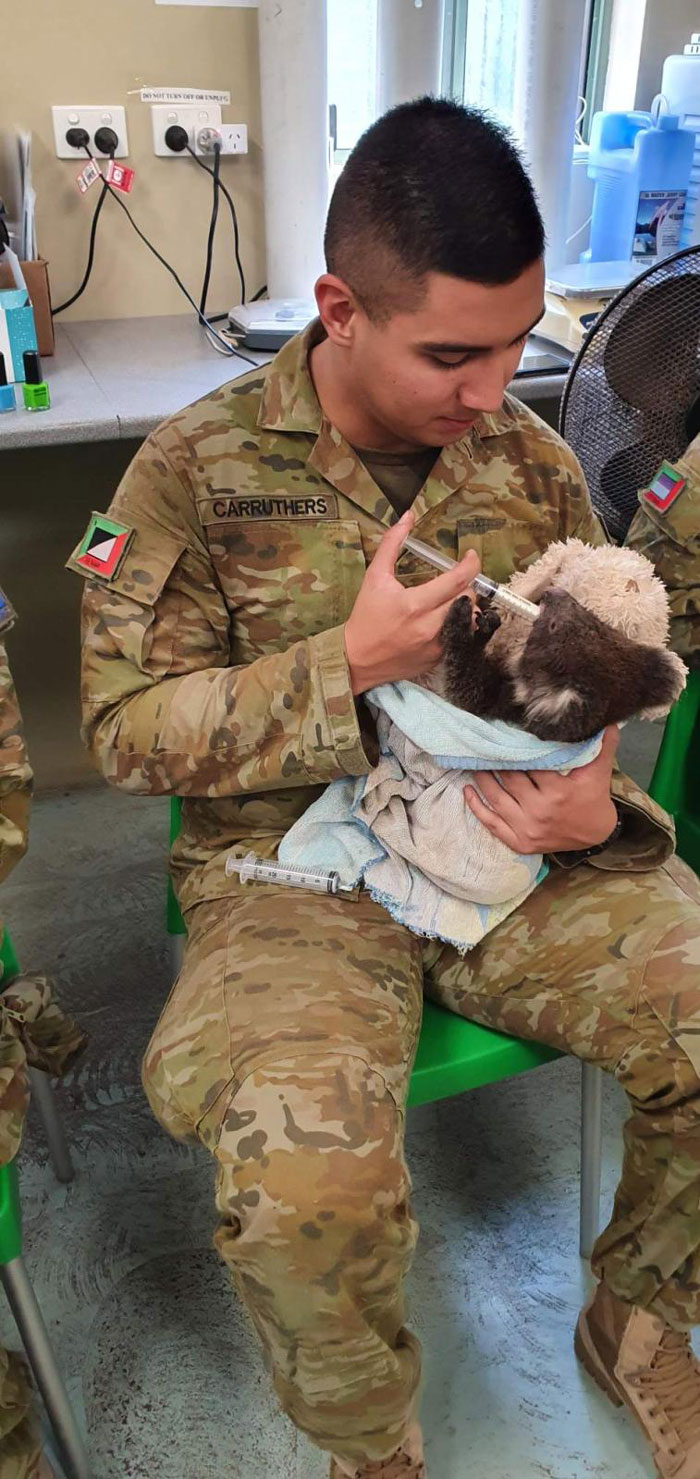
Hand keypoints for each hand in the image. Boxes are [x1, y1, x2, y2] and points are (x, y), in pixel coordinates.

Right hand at [344, 510, 480, 695]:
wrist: (357, 660)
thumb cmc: (365, 618)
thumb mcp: (374, 577)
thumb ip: (392, 544)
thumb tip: (407, 517)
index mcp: (415, 603)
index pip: (457, 580)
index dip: (470, 564)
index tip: (470, 557)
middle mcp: (430, 625)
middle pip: (468, 597)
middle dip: (465, 585)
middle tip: (453, 581)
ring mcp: (436, 645)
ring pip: (469, 618)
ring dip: (464, 606)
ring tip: (448, 601)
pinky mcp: (438, 658)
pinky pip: (461, 637)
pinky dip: (458, 625)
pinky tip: (443, 620)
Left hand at [464, 725, 619, 853]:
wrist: (596, 836)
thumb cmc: (594, 799)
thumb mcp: (599, 771)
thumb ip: (602, 745)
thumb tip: (607, 718)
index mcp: (558, 792)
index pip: (530, 766)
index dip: (515, 749)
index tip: (503, 734)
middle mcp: (540, 811)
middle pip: (509, 780)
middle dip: (495, 761)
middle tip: (482, 744)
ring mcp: (527, 829)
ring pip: (497, 800)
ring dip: (482, 780)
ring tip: (474, 762)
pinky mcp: (519, 843)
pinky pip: (492, 824)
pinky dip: (477, 808)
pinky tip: (467, 791)